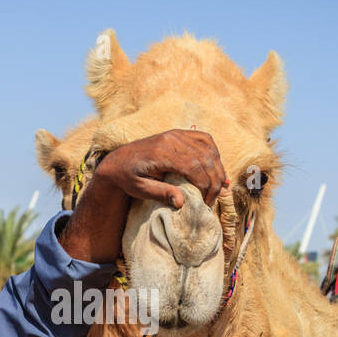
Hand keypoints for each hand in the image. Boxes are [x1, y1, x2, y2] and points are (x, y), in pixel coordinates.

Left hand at [58, 129, 228, 262]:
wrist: (119, 160)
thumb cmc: (128, 178)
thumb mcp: (139, 189)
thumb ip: (161, 193)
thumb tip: (182, 202)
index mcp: (161, 152)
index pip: (193, 166)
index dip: (204, 185)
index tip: (204, 202)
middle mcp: (171, 138)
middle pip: (205, 158)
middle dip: (214, 180)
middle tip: (212, 200)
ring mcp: (176, 133)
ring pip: (208, 148)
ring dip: (218, 168)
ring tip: (218, 188)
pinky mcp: (179, 133)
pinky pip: (204, 139)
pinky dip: (214, 153)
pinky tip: (216, 168)